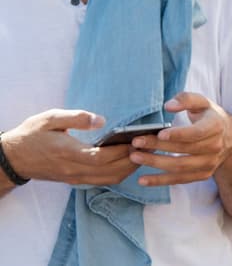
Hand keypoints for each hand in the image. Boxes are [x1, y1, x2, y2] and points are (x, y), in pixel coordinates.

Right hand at [2, 109, 137, 186]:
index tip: (140, 140)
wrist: (11, 159)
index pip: (102, 158)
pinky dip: (118, 173)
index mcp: (68, 154)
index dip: (123, 152)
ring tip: (143, 151)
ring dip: (129, 168)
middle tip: (150, 145)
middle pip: (111, 172)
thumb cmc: (31, 135)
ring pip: (109, 180)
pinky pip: (102, 181)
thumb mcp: (50, 119)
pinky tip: (127, 159)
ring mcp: (74, 178)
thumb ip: (76, 118)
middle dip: (133, 160)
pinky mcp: (74, 180)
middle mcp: (73, 170)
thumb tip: (101, 120)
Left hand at [128, 92, 231, 187]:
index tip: (160, 133)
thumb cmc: (210, 117)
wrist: (230, 138)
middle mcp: (215, 146)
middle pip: (183, 149)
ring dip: (155, 163)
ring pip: (179, 166)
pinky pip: (179, 180)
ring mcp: (209, 163)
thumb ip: (186, 99)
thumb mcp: (203, 102)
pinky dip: (160, 181)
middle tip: (136, 142)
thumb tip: (168, 106)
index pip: (196, 133)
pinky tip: (142, 179)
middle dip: (158, 147)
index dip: (179, 134)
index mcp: (216, 126)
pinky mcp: (202, 175)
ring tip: (135, 157)